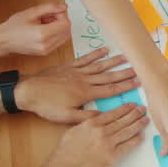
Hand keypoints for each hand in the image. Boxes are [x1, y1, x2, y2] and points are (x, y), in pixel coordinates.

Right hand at [0, 2, 69, 56]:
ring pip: (64, 37)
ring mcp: (46, 51)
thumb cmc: (14, 27)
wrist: (4, 41)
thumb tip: (63, 7)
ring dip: (59, 28)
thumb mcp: (31, 12)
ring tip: (45, 23)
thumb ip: (49, 8)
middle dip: (61, 21)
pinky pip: (58, 42)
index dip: (61, 15)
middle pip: (67, 31)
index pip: (66, 24)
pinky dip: (55, 34)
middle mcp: (46, 45)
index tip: (53, 12)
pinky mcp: (45, 53)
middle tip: (48, 17)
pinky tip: (44, 30)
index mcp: (43, 34)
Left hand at [15, 48, 139, 123]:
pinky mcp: (69, 66)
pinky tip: (104, 49)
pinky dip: (96, 54)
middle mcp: (84, 80)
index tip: (138, 82)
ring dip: (114, 61)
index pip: (110, 90)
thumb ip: (86, 116)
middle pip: (108, 76)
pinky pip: (85, 59)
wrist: (28, 91)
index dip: (125, 86)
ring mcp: (76, 71)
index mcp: (85, 93)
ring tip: (127, 57)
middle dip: (124, 73)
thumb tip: (104, 115)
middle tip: (138, 68)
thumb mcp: (66, 117)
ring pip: (99, 65)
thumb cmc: (47, 106)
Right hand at [46, 104, 148, 166]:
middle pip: (122, 120)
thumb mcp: (73, 130)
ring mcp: (107, 144)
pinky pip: (127, 146)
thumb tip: (97, 119)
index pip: (113, 113)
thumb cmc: (65, 152)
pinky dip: (135, 140)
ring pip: (127, 131)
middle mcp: (101, 131)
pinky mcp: (112, 157)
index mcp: (91, 123)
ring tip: (145, 120)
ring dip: (138, 124)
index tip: (131, 105)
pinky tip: (140, 136)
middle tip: (143, 109)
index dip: (124, 108)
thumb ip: (86, 123)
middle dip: (134, 114)